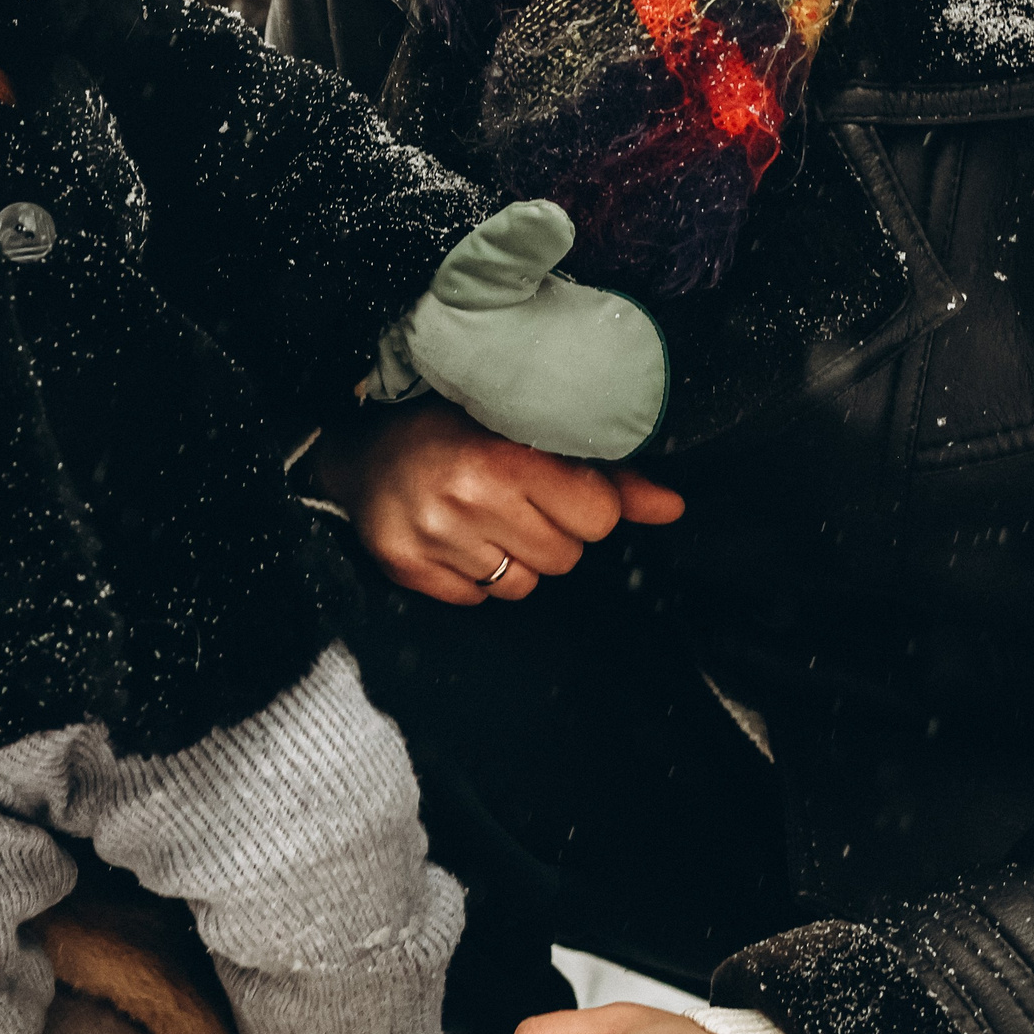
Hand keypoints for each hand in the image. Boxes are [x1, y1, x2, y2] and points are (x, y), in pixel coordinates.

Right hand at [313, 401, 682, 604]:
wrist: (360, 452)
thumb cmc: (452, 433)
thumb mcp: (526, 433)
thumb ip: (604, 475)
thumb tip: (673, 507)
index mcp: (504, 455)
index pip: (598, 516)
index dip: (584, 505)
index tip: (555, 485)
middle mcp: (466, 498)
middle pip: (565, 557)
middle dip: (549, 533)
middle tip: (510, 499)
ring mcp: (433, 538)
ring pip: (524, 586)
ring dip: (513, 559)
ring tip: (481, 519)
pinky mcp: (407, 569)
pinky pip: (478, 600)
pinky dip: (474, 577)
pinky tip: (455, 540)